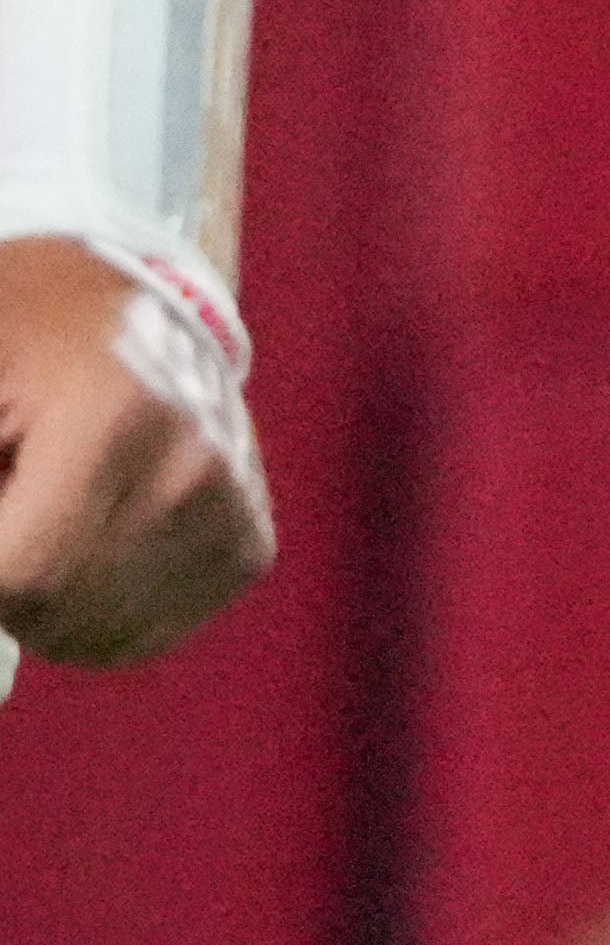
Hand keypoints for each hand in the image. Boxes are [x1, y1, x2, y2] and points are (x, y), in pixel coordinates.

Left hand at [0, 232, 269, 681]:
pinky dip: (100, 613)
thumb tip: (4, 559)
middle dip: (11, 585)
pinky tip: (91, 545)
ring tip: (47, 521)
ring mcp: (233, 509)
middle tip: (13, 510)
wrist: (135, 307)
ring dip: (50, 605)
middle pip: (60, 615)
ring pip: (104, 637)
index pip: (24, 577)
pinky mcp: (250, 543)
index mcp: (119, 415)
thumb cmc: (24, 332)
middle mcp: (196, 467)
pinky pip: (150, 632)